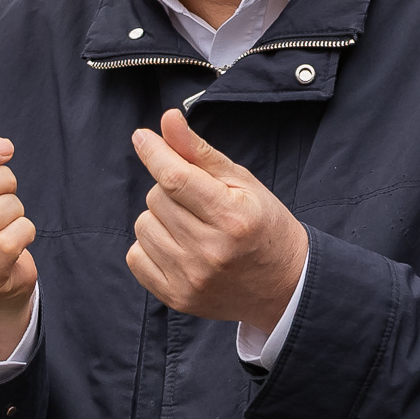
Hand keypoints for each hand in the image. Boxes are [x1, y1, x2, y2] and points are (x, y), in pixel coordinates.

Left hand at [126, 108, 305, 329]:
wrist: (284, 287)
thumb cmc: (263, 226)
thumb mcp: (243, 183)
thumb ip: (199, 152)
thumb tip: (167, 120)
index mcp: (233, 218)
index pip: (175, 178)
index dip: (154, 153)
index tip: (141, 137)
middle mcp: (210, 251)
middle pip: (157, 198)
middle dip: (170, 190)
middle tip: (199, 203)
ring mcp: (191, 279)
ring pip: (143, 225)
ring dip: (159, 219)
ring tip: (192, 227)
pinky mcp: (177, 298)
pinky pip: (135, 256)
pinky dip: (150, 246)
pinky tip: (178, 248)